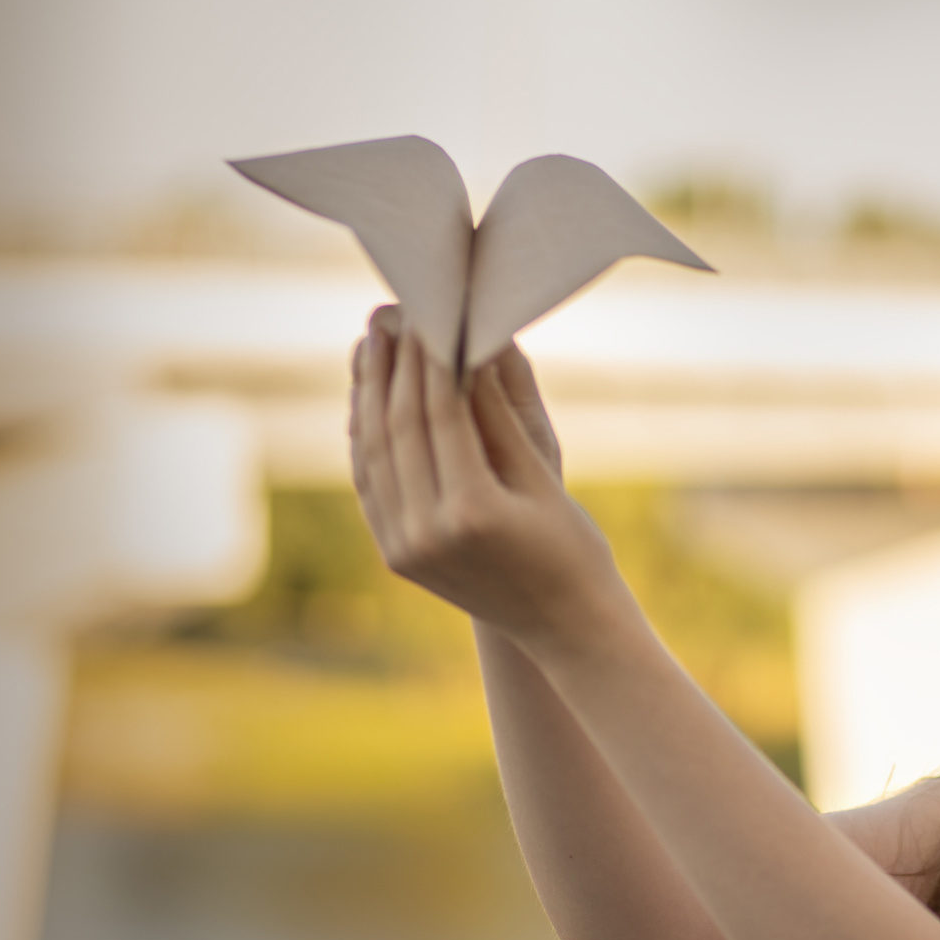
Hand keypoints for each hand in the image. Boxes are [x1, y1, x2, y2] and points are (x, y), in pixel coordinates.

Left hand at [349, 306, 631, 648]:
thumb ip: (496, 413)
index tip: (427, 313)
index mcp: (472, 511)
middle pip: (396, 430)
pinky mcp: (395, 555)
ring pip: (373, 454)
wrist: (563, 626)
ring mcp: (404, 548)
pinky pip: (371, 483)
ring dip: (368, 396)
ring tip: (372, 345)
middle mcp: (427, 532)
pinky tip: (369, 400)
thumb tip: (468, 345)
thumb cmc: (572, 547)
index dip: (429, 359)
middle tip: (390, 315)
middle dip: (392, 368)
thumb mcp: (541, 474)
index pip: (438, 415)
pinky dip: (367, 438)